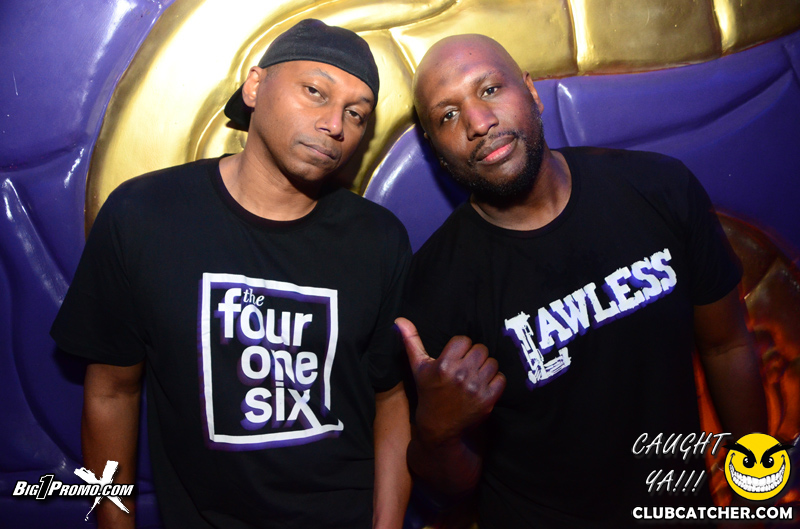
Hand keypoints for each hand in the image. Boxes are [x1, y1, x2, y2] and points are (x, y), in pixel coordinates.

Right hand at [395, 318, 505, 443]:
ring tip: (474, 376)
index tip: (456, 357)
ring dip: (485, 368)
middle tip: (466, 367)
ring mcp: (475, 388)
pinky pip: (500, 379)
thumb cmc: (428, 392)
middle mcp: (460, 375)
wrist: (438, 426)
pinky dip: (494, 381)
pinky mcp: (487, 400)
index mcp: (444, 365)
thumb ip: (411, 341)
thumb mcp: (418, 367)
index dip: (461, 348)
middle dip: (474, 356)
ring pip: (492, 363)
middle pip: (481, 349)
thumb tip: (400, 320)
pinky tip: (482, 386)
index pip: (464, 340)